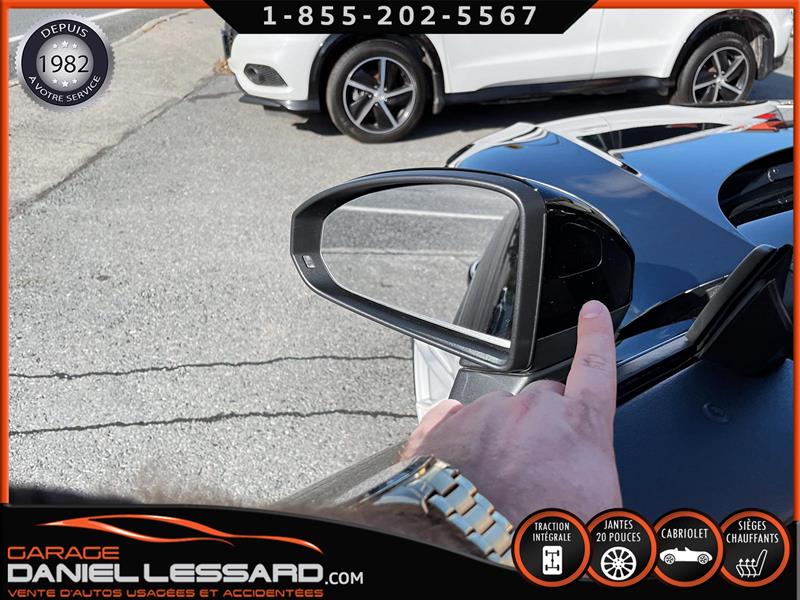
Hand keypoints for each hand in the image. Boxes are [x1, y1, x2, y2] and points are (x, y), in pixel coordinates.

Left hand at [402, 300, 621, 524]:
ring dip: (500, 442)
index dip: (597, 336)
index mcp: (577, 429)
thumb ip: (611, 494)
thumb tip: (629, 511)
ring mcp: (483, 414)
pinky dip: (462, 445)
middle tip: (536, 473)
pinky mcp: (441, 426)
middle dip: (543, 429)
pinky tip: (467, 475)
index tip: (594, 312)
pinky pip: (457, 425)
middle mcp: (531, 412)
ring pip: (498, 418)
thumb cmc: (536, 539)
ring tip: (497, 486)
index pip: (596, 368)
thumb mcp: (602, 523)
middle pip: (544, 404)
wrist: (466, 547)